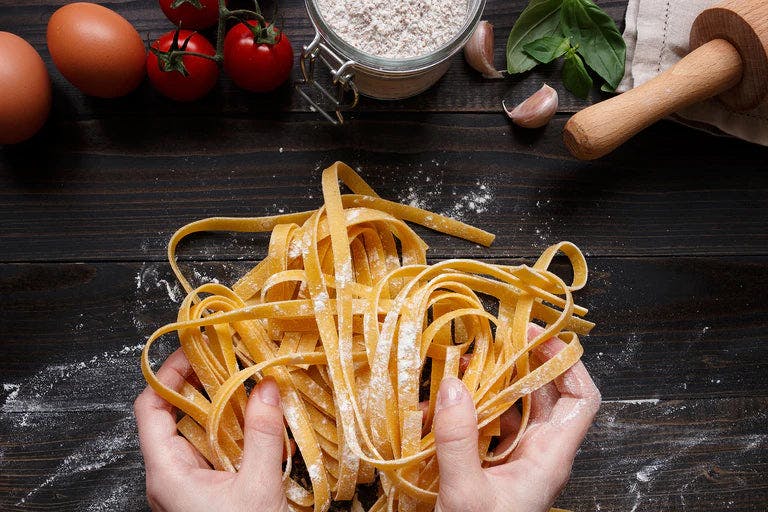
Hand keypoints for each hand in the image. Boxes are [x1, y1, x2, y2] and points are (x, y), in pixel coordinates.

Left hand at [134, 350, 288, 511]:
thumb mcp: (258, 485)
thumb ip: (263, 434)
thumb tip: (268, 386)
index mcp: (166, 472)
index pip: (150, 407)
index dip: (169, 373)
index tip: (196, 349)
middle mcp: (168, 477)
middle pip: (174, 416)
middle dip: (203, 385)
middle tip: (229, 361)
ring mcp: (184, 486)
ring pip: (197, 435)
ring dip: (224, 411)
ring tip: (250, 388)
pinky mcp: (203, 494)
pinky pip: (212, 454)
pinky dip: (233, 435)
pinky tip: (259, 427)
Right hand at [433, 324, 600, 511]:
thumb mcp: (465, 492)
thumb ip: (458, 439)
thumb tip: (453, 384)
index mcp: (550, 458)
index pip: (581, 399)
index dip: (567, 362)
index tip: (536, 336)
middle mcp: (540, 452)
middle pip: (545, 394)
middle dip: (520, 363)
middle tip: (493, 339)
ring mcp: (517, 457)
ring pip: (514, 406)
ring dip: (489, 384)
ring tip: (462, 369)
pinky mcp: (494, 463)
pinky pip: (489, 424)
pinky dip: (469, 409)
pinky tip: (442, 408)